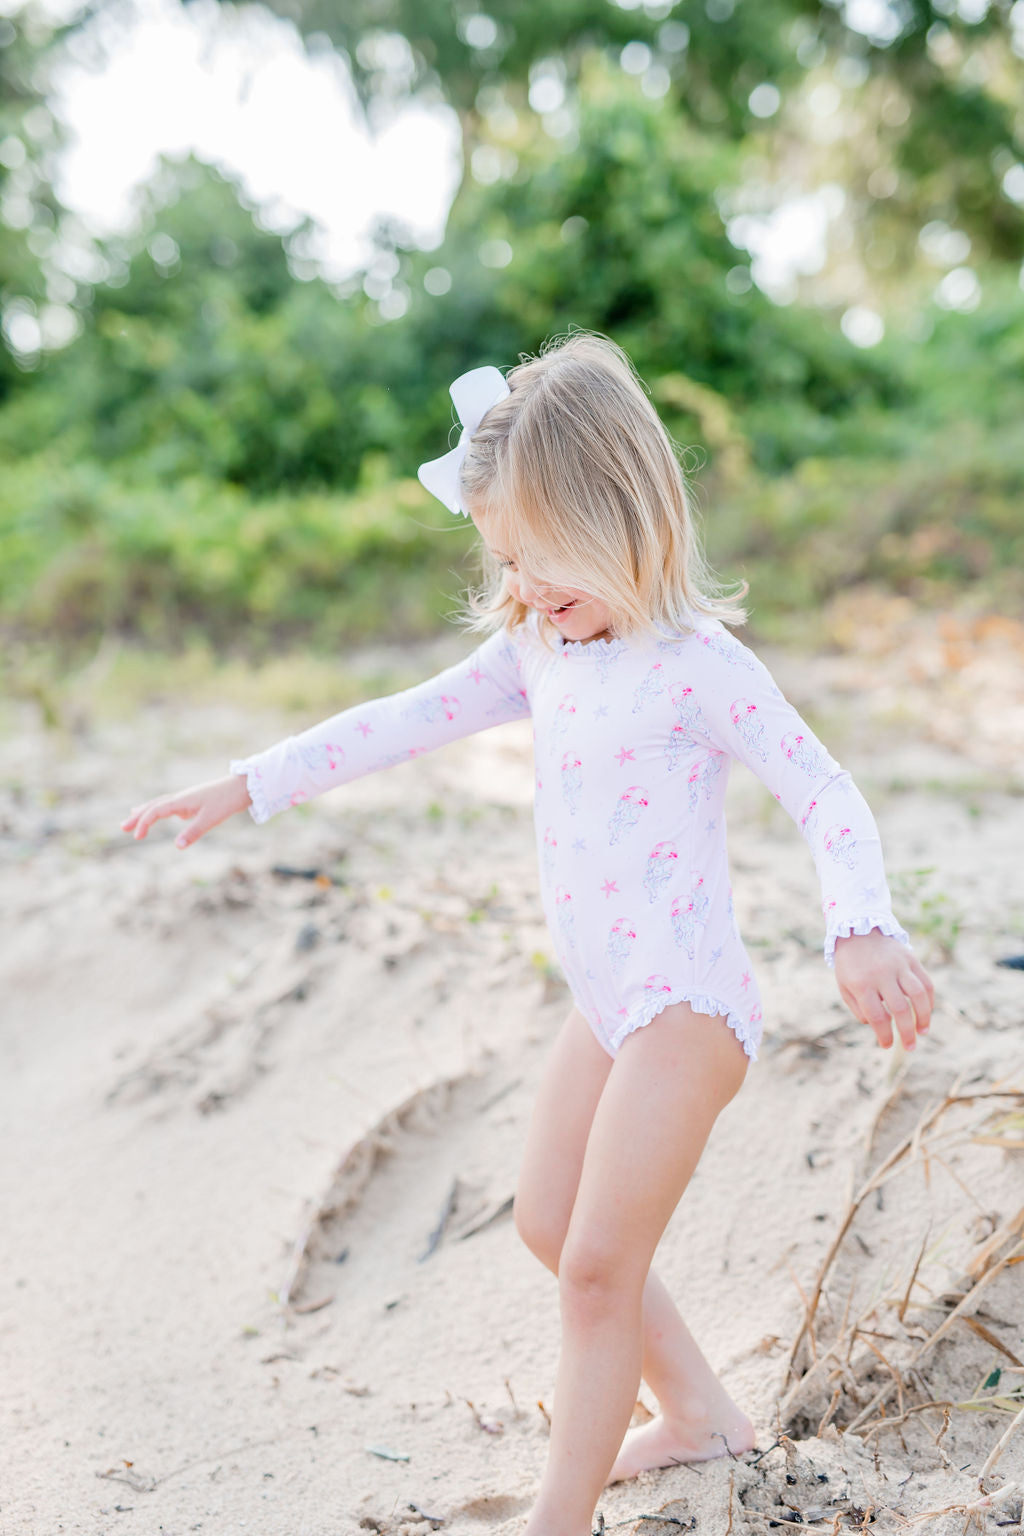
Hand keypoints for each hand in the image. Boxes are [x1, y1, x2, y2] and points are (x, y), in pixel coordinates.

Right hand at [121, 773, 251, 849]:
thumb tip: (176, 846)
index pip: (155, 811)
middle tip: (123, 826)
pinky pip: (171, 804)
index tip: (137, 837)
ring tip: (133, 815)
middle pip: (153, 805)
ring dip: (146, 811)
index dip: (144, 823)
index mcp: (181, 801)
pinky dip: (160, 809)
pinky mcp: (194, 800)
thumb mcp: (210, 819)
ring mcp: (187, 798)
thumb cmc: (227, 801)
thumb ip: (193, 832)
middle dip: (138, 816)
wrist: (243, 786)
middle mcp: (181, 797)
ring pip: (161, 803)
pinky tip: (163, 813)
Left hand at [833, 930, 934, 1050]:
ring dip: (924, 1017)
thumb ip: (858, 1008)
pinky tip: (927, 1013)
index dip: (884, 1034)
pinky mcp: (911, 959)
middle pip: (900, 1009)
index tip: (887, 1045)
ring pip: (918, 995)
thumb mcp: (845, 986)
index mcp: (861, 983)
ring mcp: (899, 965)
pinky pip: (926, 983)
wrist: (858, 930)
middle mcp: (882, 974)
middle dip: (907, 1032)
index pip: (877, 1016)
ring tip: (923, 1032)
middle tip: (910, 1047)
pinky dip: (929, 1001)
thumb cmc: (850, 964)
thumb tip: (877, 1026)